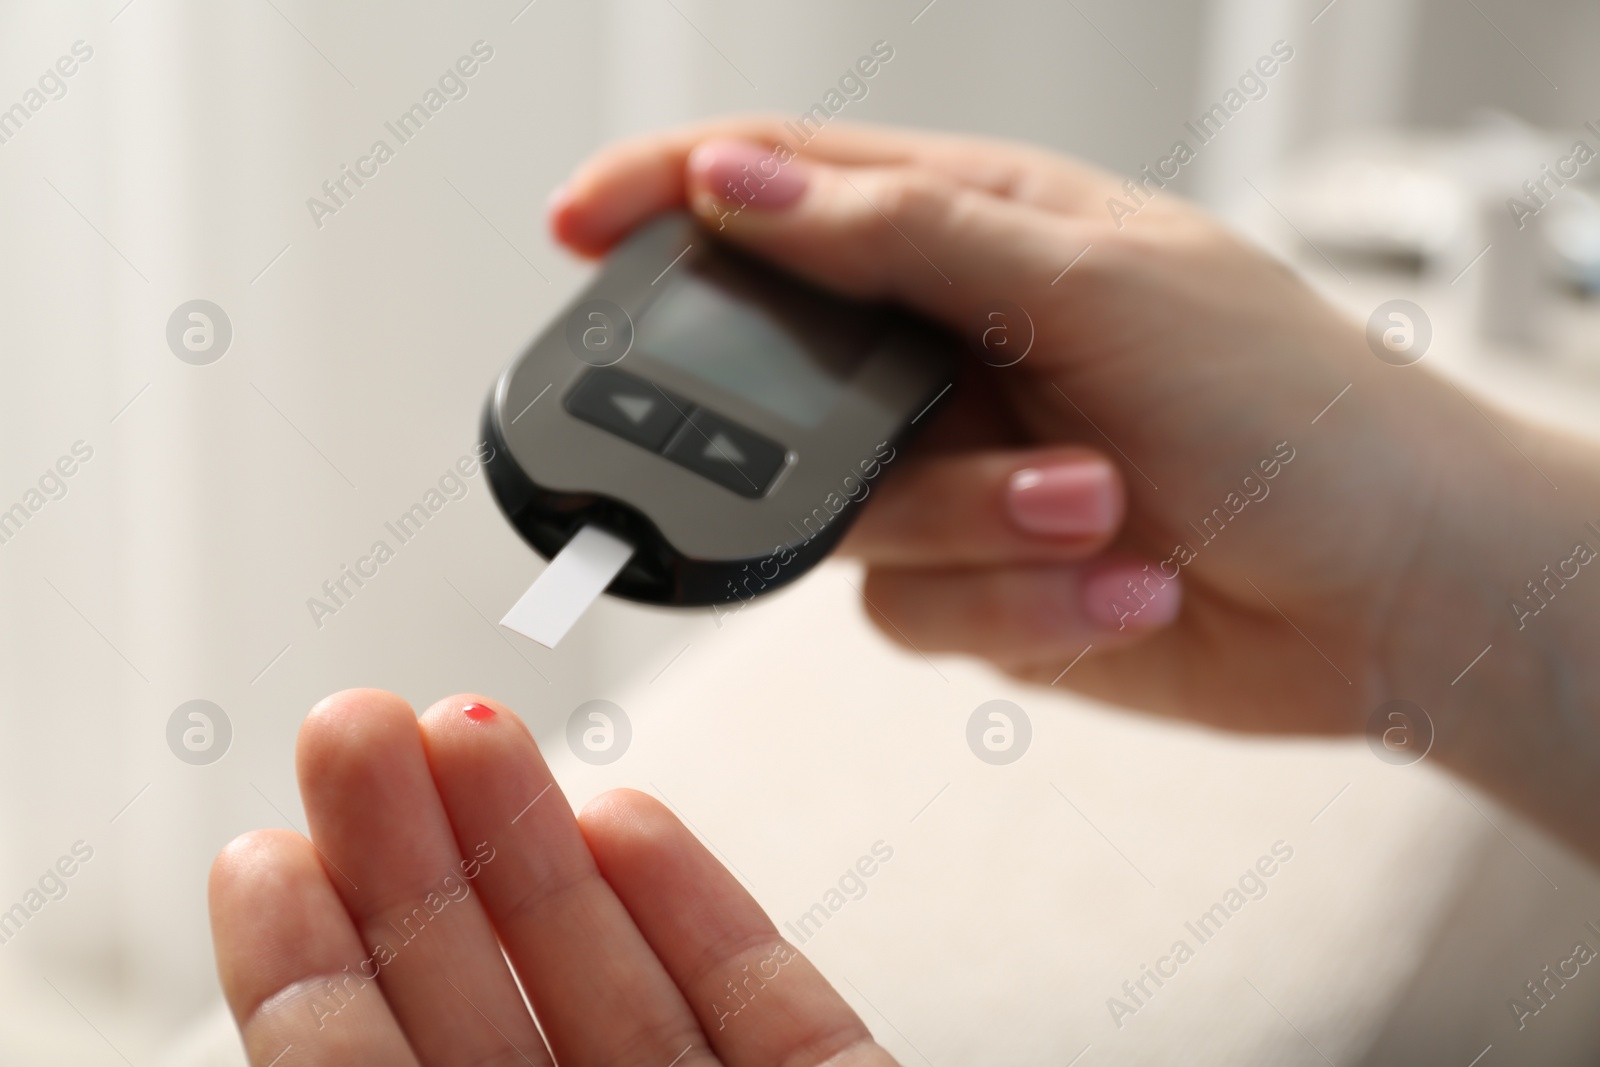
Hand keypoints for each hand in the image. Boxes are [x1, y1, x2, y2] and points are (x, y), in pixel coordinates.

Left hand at [209, 690, 900, 1065]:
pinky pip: (763, 1003)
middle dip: (416, 858)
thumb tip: (282, 1023)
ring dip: (541, 845)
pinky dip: (703, 908)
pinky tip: (632, 821)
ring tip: (472, 732)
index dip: (311, 976)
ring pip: (614, 984)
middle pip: (483, 1005)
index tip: (266, 857)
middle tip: (358, 732)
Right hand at [550, 119, 1599, 857]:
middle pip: (794, 383)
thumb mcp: (1094, 283)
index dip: (669, 192)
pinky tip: (1125, 580)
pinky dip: (1020, 603)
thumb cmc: (1292, 406)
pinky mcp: (983, 582)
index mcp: (981, 233)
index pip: (788, 183)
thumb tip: (738, 183)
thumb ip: (901, 236)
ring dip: (983, 532)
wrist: (1389, 589)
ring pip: (857, 521)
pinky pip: (918, 612)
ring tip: (1109, 514)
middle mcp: (956, 352)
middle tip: (991, 452)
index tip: (577, 226)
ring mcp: (963, 472)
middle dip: (860, 443)